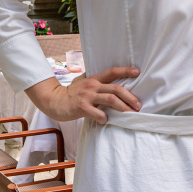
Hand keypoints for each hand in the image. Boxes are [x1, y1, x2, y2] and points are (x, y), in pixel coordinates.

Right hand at [25, 67, 140, 123]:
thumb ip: (94, 80)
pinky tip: (107, 120)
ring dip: (123, 107)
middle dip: (130, 97)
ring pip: (110, 100)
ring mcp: (87, 96)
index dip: (126, 71)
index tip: (137, 72)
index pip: (112, 72)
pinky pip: (98, 113)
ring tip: (130, 113)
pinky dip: (105, 118)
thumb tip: (108, 79)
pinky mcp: (82, 108)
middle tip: (138, 105)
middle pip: (116, 89)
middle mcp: (92, 86)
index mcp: (94, 79)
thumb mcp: (82, 81)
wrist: (54, 101)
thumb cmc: (70, 93)